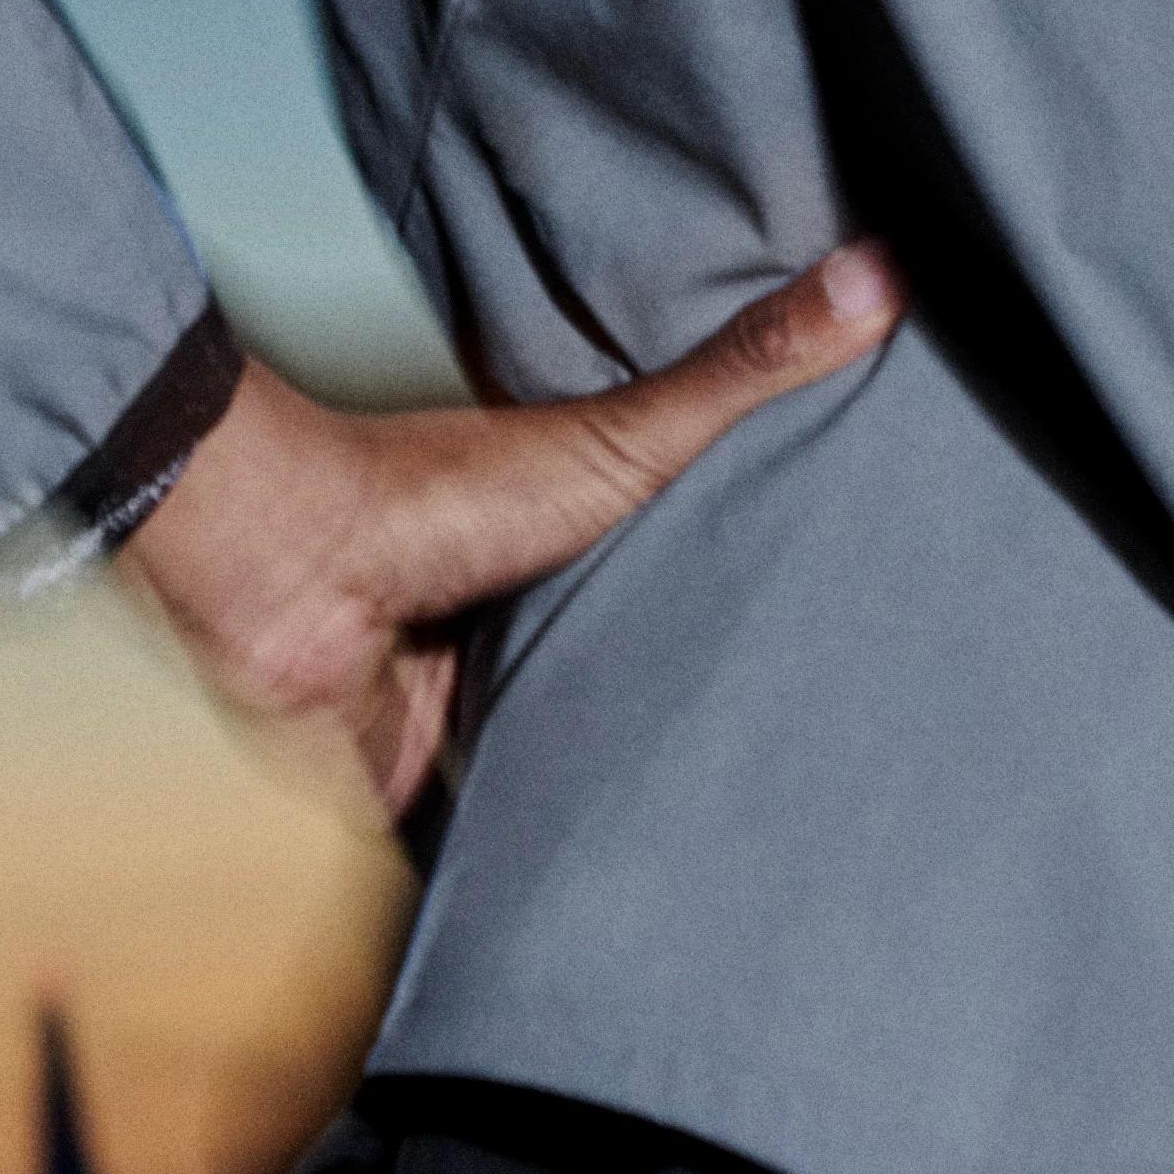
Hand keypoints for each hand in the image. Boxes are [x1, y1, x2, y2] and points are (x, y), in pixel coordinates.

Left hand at [118, 246, 903, 821]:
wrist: (291, 580)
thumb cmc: (441, 498)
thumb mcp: (627, 439)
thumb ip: (746, 372)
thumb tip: (882, 270)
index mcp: (589, 547)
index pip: (696, 576)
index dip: (764, 608)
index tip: (865, 644)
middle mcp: (536, 624)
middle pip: (642, 682)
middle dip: (709, 726)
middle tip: (825, 778)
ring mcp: (482, 708)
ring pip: (577, 766)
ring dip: (629, 802)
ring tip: (752, 857)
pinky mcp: (433, 786)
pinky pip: (496, 841)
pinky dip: (542, 869)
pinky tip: (623, 904)